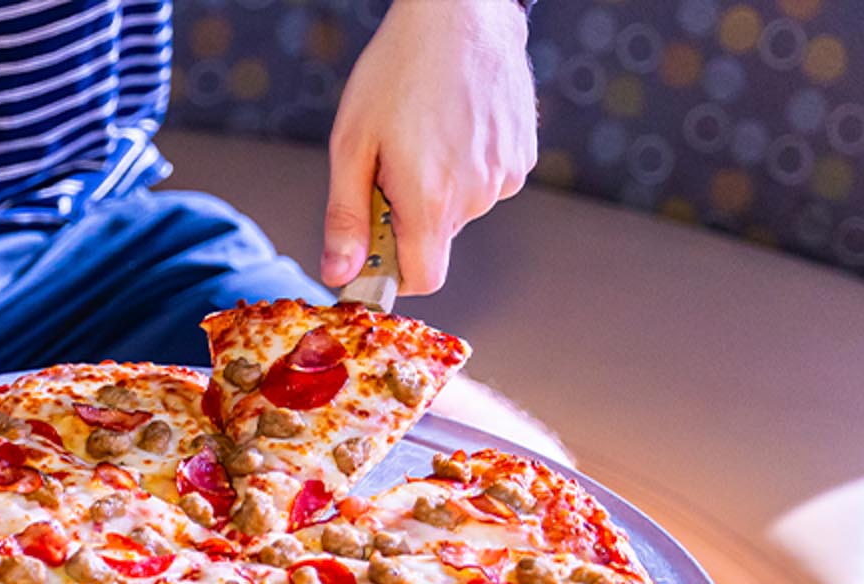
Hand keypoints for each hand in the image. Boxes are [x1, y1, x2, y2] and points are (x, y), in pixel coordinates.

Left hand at [321, 0, 535, 294]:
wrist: (459, 12)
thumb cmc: (396, 72)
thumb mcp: (352, 146)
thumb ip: (346, 217)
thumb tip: (339, 274)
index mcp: (431, 200)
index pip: (423, 277)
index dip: (395, 273)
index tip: (375, 249)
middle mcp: (476, 196)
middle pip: (438, 239)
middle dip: (410, 217)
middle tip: (392, 164)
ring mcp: (506, 174)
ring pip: (462, 209)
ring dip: (439, 189)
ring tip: (426, 134)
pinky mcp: (524, 154)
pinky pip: (487, 181)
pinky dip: (467, 166)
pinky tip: (455, 125)